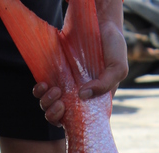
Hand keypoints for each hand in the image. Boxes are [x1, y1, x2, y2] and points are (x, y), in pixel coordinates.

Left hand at [33, 5, 127, 125]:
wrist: (99, 21)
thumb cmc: (113, 46)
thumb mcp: (118, 67)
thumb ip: (105, 84)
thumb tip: (82, 96)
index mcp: (93, 103)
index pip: (79, 124)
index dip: (70, 125)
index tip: (68, 114)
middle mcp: (77, 99)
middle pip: (59, 119)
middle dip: (54, 116)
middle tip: (60, 103)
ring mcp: (65, 87)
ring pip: (48, 107)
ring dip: (46, 103)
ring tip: (55, 89)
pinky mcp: (54, 75)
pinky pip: (41, 90)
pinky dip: (39, 90)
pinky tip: (44, 84)